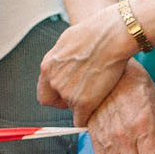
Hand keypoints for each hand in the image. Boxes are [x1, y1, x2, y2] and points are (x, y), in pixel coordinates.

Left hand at [37, 5, 140, 120]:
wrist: (111, 37)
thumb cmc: (95, 33)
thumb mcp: (68, 42)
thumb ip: (62, 59)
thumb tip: (65, 63)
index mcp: (47, 66)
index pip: (43, 92)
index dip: (54, 94)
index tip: (65, 92)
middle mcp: (54, 82)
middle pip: (53, 102)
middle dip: (64, 101)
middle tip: (80, 93)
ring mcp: (68, 94)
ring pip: (71, 109)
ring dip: (81, 103)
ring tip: (97, 89)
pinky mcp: (84, 102)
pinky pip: (80, 120)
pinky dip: (87, 117)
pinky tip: (97, 107)